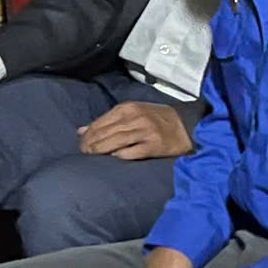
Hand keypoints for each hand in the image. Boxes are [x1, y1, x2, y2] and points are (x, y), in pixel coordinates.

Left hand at [78, 101, 192, 159]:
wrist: (186, 124)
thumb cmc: (156, 119)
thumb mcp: (132, 113)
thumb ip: (107, 121)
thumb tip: (81, 131)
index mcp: (128, 108)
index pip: (100, 122)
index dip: (87, 135)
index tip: (81, 144)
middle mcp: (135, 118)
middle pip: (105, 133)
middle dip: (90, 144)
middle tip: (83, 152)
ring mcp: (145, 132)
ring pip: (115, 142)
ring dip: (100, 151)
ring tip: (92, 157)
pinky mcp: (153, 145)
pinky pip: (131, 152)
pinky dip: (120, 156)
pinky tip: (114, 158)